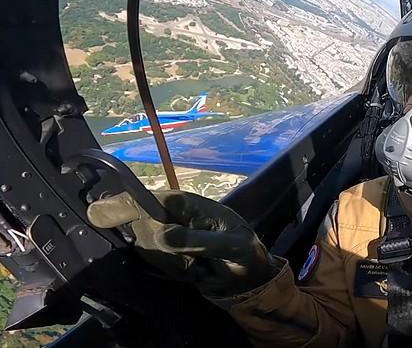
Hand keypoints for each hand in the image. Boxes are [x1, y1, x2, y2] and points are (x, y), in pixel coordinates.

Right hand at [88, 190, 279, 296]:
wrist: (248, 278)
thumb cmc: (245, 254)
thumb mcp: (231, 246)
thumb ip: (198, 241)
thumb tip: (162, 234)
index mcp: (188, 204)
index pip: (149, 199)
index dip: (122, 204)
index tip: (96, 214)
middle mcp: (171, 215)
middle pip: (141, 225)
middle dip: (160, 247)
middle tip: (192, 262)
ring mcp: (163, 235)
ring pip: (143, 247)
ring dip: (168, 263)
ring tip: (197, 267)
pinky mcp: (161, 255)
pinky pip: (150, 262)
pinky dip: (168, 271)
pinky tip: (191, 272)